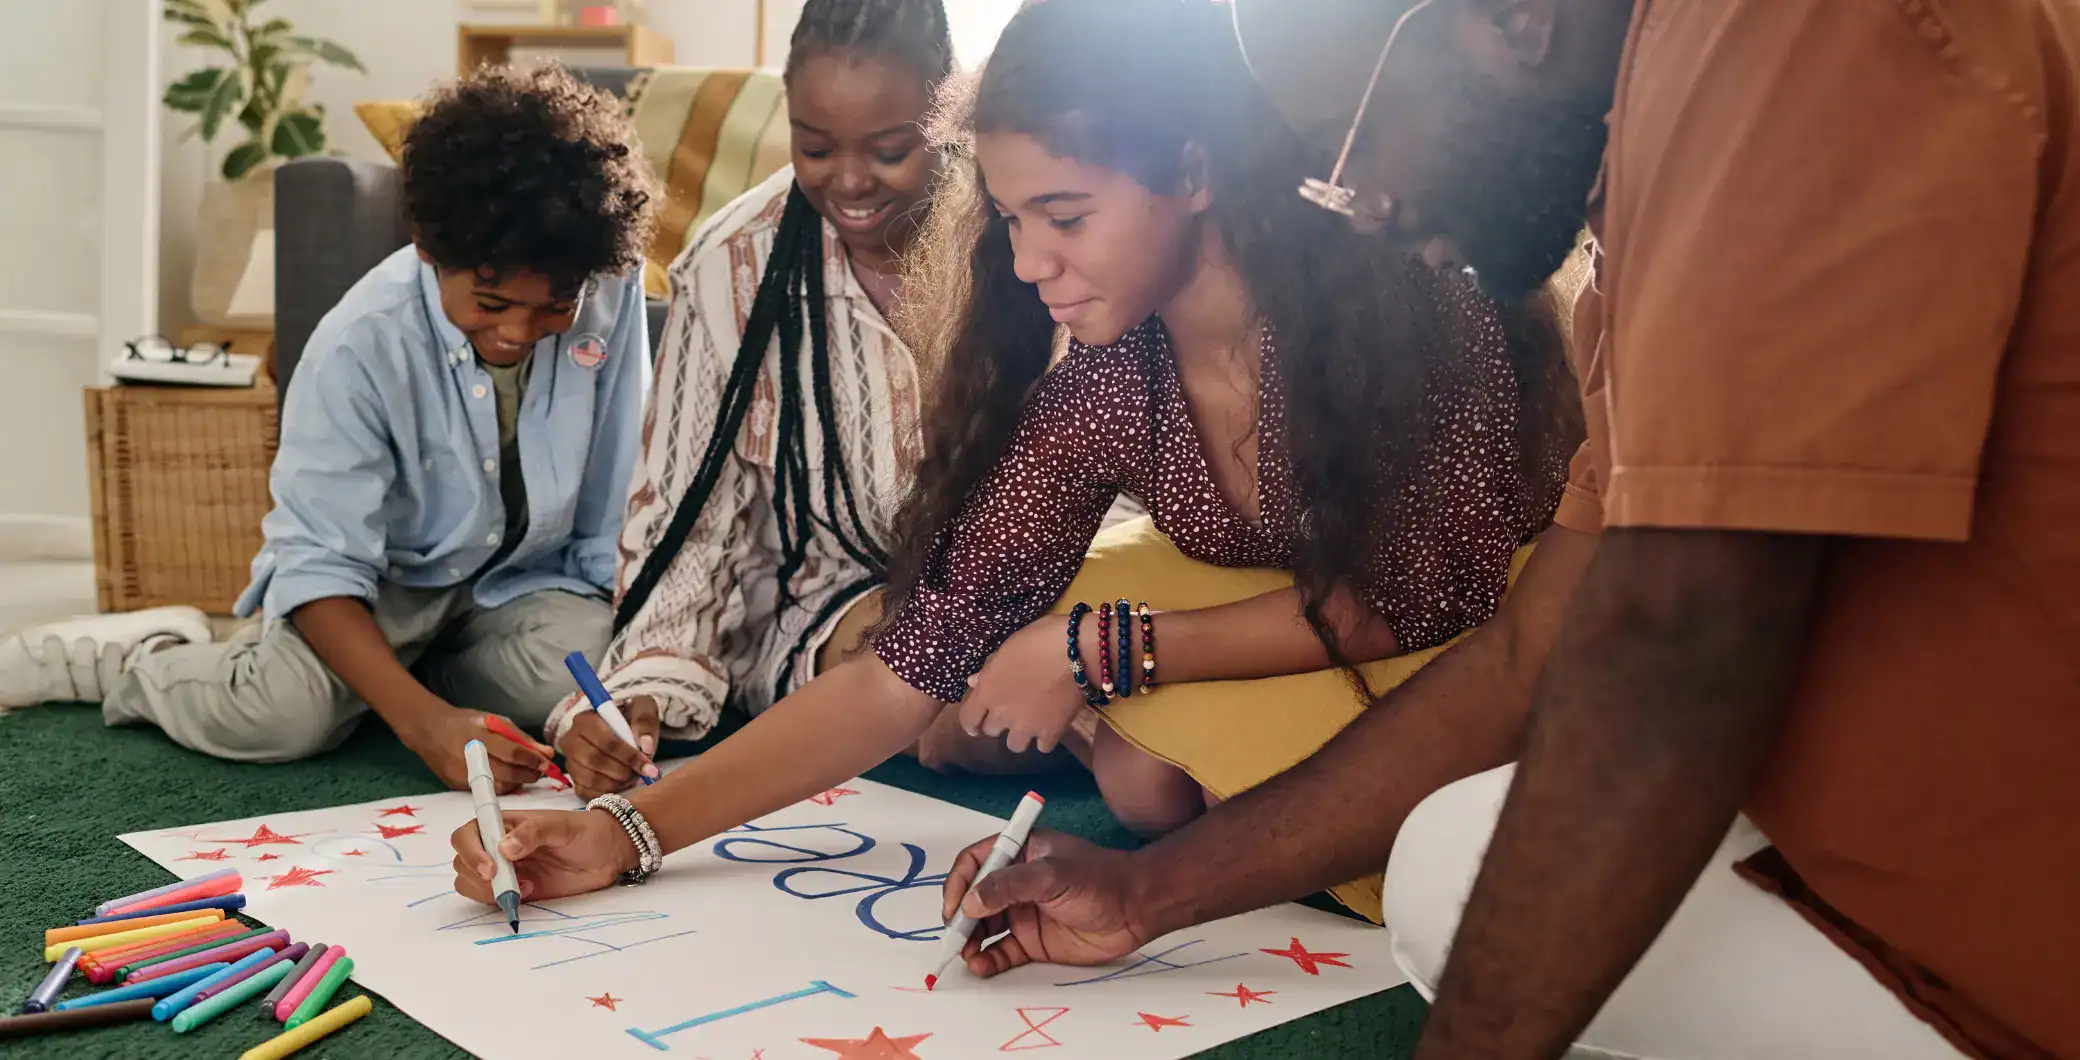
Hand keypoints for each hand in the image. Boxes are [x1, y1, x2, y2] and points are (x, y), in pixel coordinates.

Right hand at [401, 708, 544, 793]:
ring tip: (527, 774)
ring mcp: (461, 774)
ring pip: (499, 787)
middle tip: (540, 771)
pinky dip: (502, 786)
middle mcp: (469, 757)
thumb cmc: (466, 722)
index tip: (546, 762)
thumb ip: (519, 737)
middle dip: (529, 774)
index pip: (512, 752)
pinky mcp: (456, 785)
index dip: (532, 759)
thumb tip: (545, 752)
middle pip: (507, 773)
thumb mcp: (493, 721)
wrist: (429, 731)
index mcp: (479, 736)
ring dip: (518, 782)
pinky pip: (486, 790)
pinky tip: (509, 779)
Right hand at [450, 808, 639, 903]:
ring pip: (470, 884)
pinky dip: (501, 902)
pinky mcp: (515, 891)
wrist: (607, 854)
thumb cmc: (584, 831)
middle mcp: (496, 847)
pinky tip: (529, 893)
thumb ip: (534, 832)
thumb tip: (504, 848)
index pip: (467, 834)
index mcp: (502, 825)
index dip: (470, 851)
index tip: (490, 867)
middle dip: (477, 876)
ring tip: (524, 887)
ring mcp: (505, 871)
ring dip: (487, 892)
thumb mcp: (561, 825)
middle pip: (463, 863)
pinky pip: (491, 900)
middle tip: (507, 881)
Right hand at [558, 695, 661, 798]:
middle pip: (595, 761)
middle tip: (640, 774)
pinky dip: (607, 793)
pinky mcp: (573, 779)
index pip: (605, 741)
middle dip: (622, 771)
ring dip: (616, 783)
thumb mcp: (642, 709)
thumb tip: (646, 747)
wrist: (623, 729)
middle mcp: (571, 740)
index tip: (648, 766)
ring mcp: (570, 761)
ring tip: (632, 778)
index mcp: (585, 719)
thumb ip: (645, 722)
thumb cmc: (630, 718)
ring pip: (590, 779)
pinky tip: (622, 786)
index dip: (628, 756)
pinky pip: (586, 792)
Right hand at [942, 829, 1150, 976]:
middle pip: (974, 899)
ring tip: (967, 955)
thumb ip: (1009, 886)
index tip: (954, 907)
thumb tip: (969, 903)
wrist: (1137, 910)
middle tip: (954, 939)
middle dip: (960, 919)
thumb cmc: (1099, 879)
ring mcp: (1023, 913)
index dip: (958, 883)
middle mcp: (1015, 882)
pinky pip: (1001, 952)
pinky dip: (987, 960)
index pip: (975, 862)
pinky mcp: (1033, 941)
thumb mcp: (1052, 874)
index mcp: (1018, 852)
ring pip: (984, 928)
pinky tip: (981, 966)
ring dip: (970, 942)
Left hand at [961, 617, 1089, 753]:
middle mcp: (1002, 714)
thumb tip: (974, 682)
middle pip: (992, 731)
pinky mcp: (1051, 733)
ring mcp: (1027, 726)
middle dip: (999, 722)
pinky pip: (1042, 747)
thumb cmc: (1039, 641)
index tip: (976, 724)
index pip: (967, 719)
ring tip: (1030, 723)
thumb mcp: (1008, 648)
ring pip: (1015, 745)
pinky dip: (1045, 739)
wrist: (1077, 651)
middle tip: (1012, 711)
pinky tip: (1050, 727)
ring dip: (1020, 735)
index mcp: (987, 692)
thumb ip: (989, 670)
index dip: (971, 723)